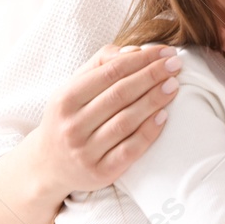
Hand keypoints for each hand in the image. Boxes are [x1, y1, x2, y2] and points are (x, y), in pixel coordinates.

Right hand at [28, 44, 181, 196]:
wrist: (49, 165)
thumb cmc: (69, 117)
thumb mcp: (73, 88)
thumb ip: (100, 64)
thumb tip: (135, 50)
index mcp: (65, 99)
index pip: (109, 72)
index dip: (141, 60)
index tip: (165, 52)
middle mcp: (72, 126)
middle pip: (120, 95)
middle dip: (151, 76)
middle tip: (175, 65)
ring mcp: (85, 152)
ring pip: (126, 121)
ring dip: (154, 100)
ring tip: (174, 85)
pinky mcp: (100, 173)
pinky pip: (130, 150)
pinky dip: (149, 132)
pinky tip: (164, 116)